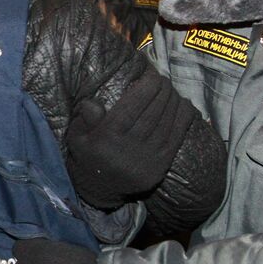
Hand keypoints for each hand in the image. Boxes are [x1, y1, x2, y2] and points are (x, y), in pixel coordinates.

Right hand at [64, 69, 196, 210]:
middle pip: (153, 111)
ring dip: (174, 101)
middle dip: (162, 90)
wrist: (100, 189)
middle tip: (163, 79)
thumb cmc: (89, 155)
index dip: (146, 86)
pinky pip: (177, 137)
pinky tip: (185, 104)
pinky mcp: (161, 165)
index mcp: (108, 137)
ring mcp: (148, 158)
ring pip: (167, 122)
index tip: (151, 74)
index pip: (132, 106)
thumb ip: (84, 118)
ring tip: (172, 89)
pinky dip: (184, 118)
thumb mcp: (77, 136)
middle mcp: (129, 147)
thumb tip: (93, 103)